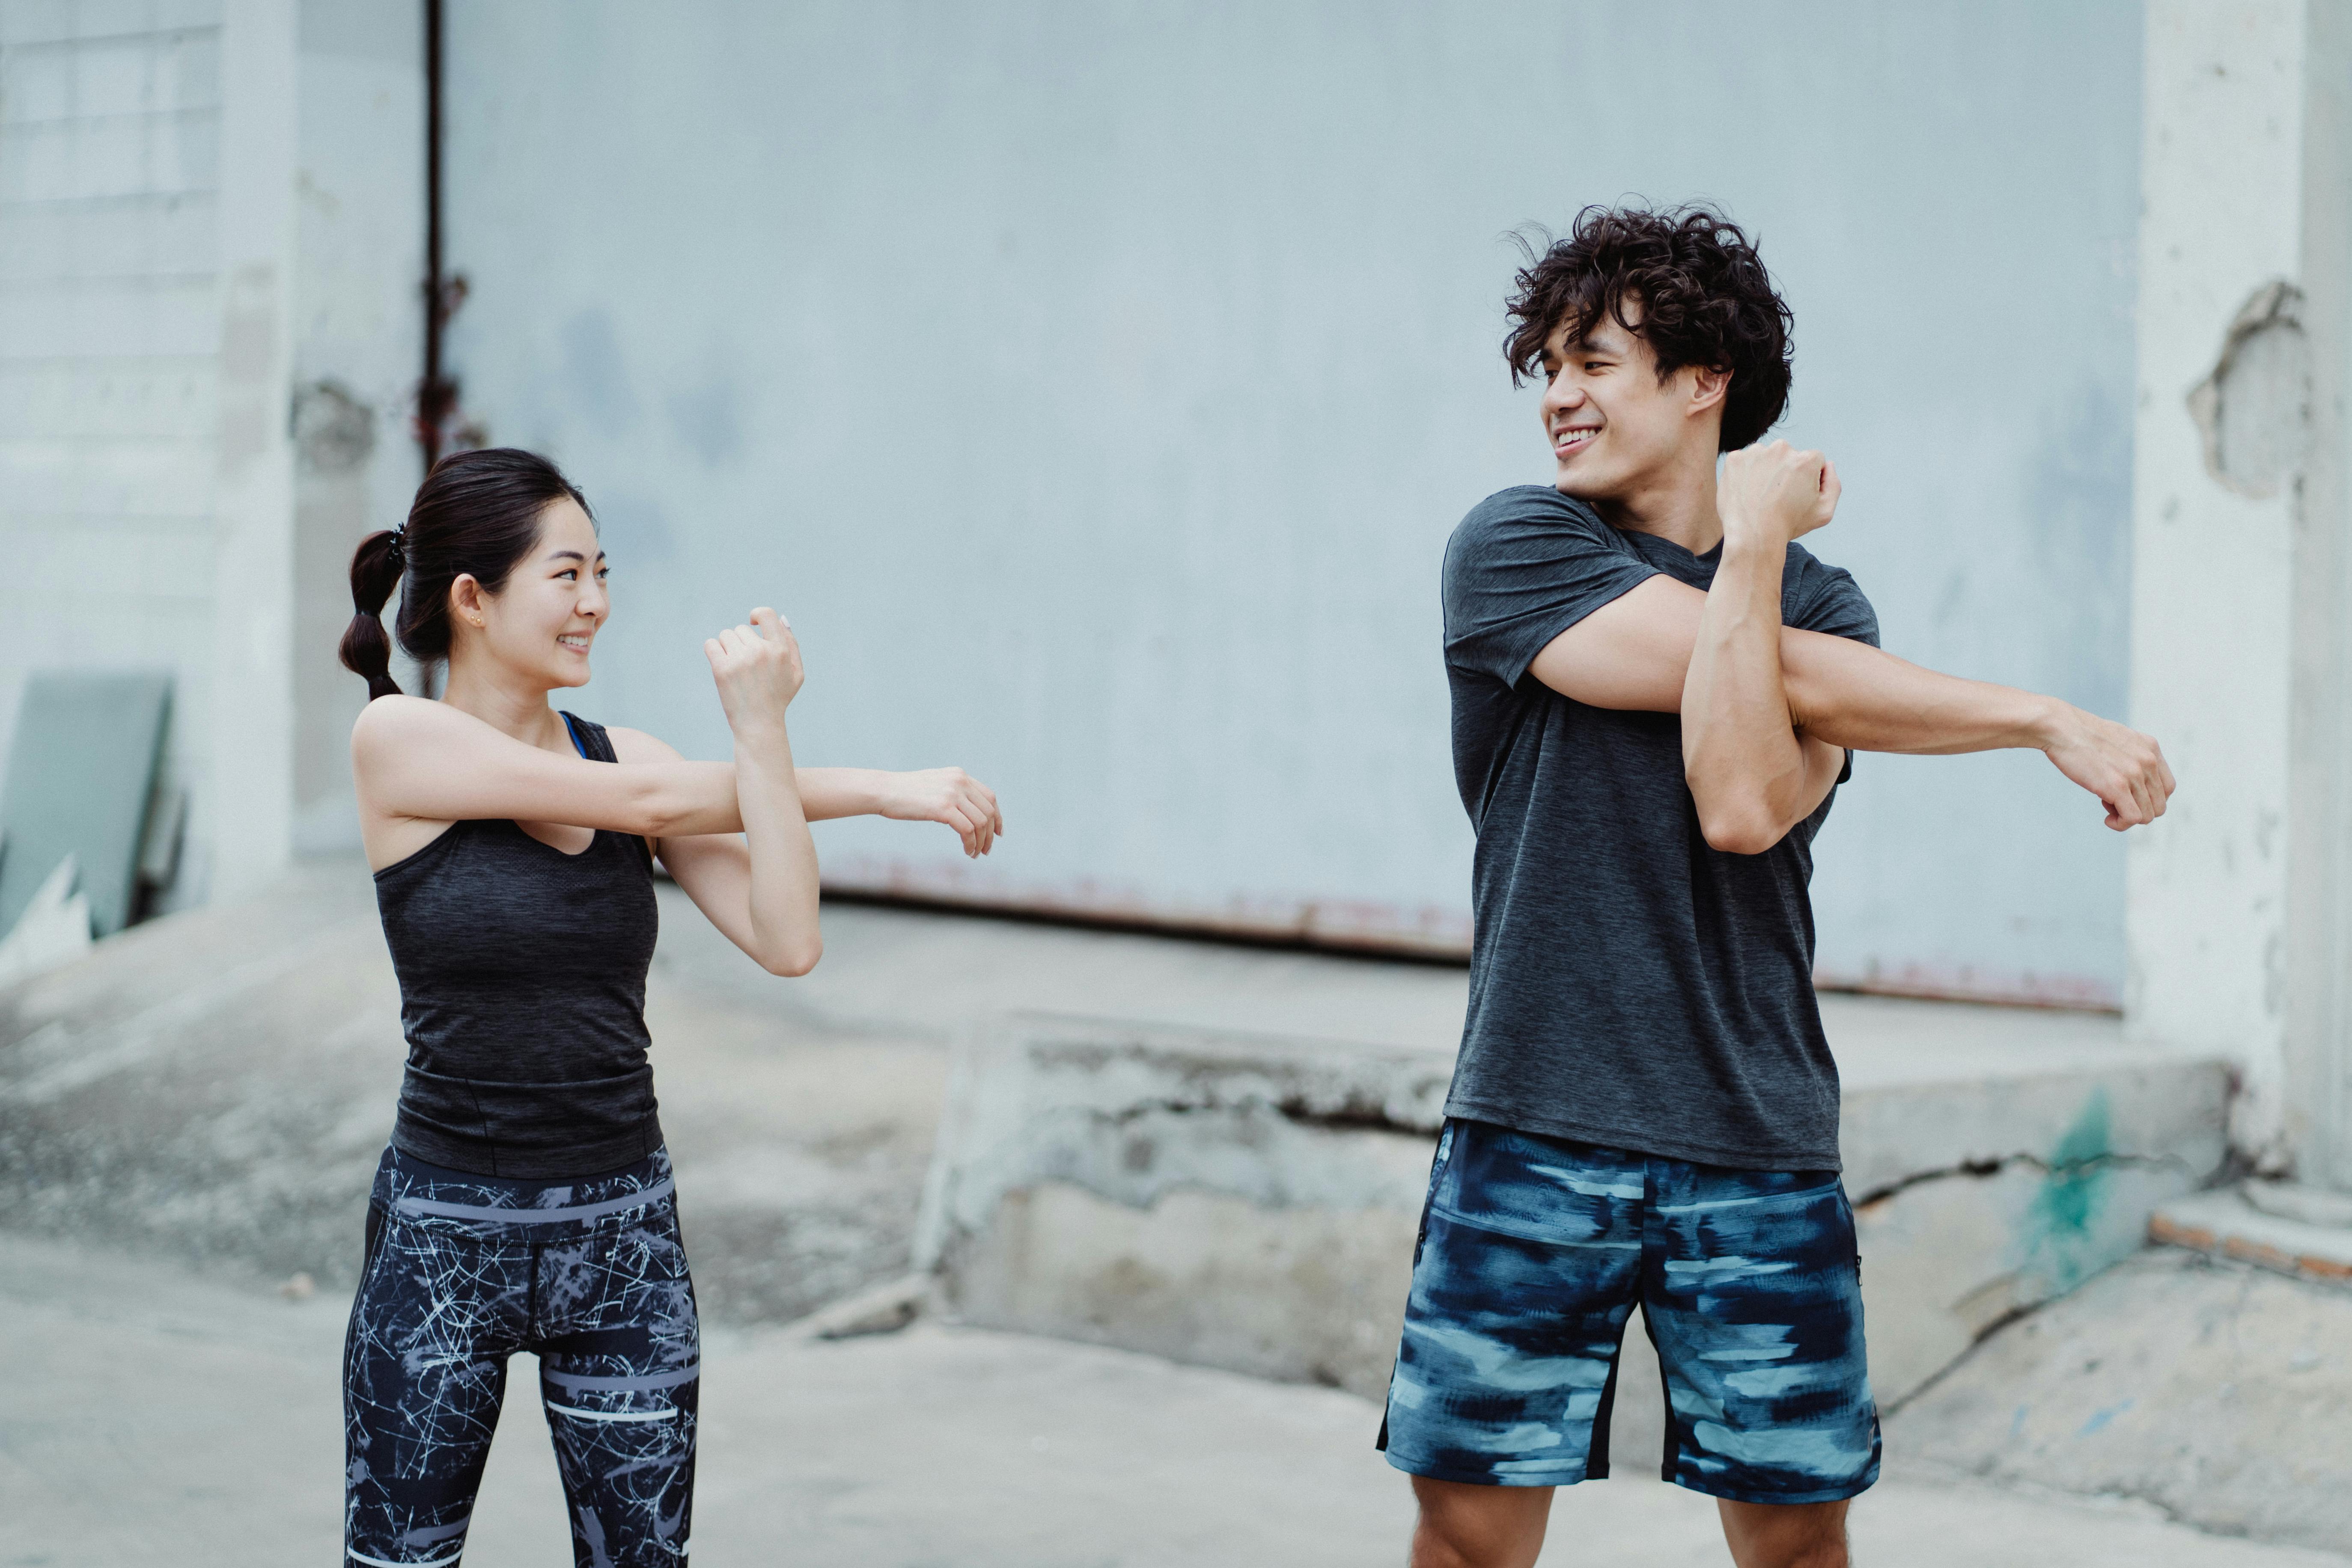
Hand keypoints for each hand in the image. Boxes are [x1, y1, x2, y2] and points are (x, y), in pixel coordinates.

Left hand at [704, 607, 803, 739]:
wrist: (760, 725)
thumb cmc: (778, 698)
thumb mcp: (796, 673)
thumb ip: (792, 644)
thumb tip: (782, 619)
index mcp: (780, 650)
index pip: (766, 614)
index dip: (757, 615)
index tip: (752, 624)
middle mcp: (761, 651)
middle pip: (741, 629)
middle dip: (741, 642)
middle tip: (746, 665)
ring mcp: (740, 660)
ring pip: (726, 635)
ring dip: (728, 648)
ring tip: (736, 668)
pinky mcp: (722, 669)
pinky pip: (711, 644)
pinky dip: (713, 651)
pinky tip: (721, 664)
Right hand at [878, 767, 1003, 857]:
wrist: (884, 791)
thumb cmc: (905, 792)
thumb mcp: (935, 785)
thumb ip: (953, 792)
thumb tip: (968, 811)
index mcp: (959, 775)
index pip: (990, 797)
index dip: (997, 817)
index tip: (997, 833)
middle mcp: (959, 781)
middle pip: (989, 811)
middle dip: (990, 834)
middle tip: (985, 850)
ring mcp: (952, 793)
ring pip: (980, 822)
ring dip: (981, 842)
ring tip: (975, 854)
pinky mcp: (943, 807)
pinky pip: (967, 830)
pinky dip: (970, 844)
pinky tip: (967, 851)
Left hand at [1719, 440, 1839, 549]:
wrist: (1752, 536)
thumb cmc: (1789, 525)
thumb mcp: (1824, 511)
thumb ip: (1833, 484)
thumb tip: (1828, 465)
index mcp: (1805, 459)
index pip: (1814, 460)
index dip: (1809, 478)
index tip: (1797, 495)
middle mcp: (1781, 449)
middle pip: (1788, 456)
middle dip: (1786, 471)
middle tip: (1778, 497)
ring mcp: (1755, 452)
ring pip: (1765, 457)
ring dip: (1765, 470)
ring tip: (1761, 496)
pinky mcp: (1734, 459)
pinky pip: (1744, 462)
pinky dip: (1744, 474)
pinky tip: (1746, 493)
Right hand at [2041, 704, 2175, 829]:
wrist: (2061, 728)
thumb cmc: (2080, 734)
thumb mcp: (2118, 739)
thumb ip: (2132, 755)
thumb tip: (2131, 778)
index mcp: (2151, 748)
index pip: (2167, 787)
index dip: (2148, 799)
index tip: (2127, 796)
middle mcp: (2148, 761)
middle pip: (2159, 805)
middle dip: (2137, 810)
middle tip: (2113, 802)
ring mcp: (2134, 774)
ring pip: (2147, 815)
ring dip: (2127, 818)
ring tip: (2106, 805)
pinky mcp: (2117, 786)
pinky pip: (2132, 818)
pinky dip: (2120, 824)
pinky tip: (2107, 819)